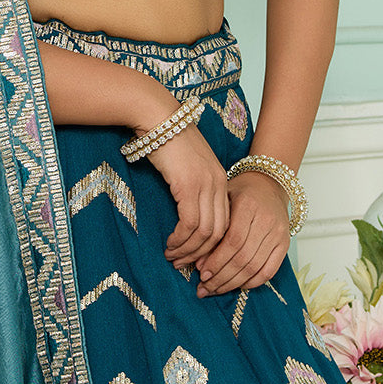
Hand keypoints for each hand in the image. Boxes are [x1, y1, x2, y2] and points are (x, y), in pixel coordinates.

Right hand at [141, 122, 231, 270]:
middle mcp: (217, 184)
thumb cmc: (166, 138)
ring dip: (189, 250)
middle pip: (219, 232)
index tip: (198, 257)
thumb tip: (184, 210)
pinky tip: (170, 244)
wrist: (157, 117)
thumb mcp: (186, 165)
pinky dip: (180, 239)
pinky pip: (189, 224)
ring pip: (205, 232)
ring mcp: (205, 185)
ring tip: (173, 258)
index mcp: (220, 179)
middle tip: (185, 266)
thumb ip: (191, 185)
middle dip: (203, 254)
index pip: (225, 222)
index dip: (213, 244)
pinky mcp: (189, 186)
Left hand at [194, 170, 289, 295]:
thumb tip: (200, 262)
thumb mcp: (223, 198)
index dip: (216, 261)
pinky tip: (236, 286)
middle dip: (221, 277)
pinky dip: (252, 282)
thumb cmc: (240, 192)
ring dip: (232, 284)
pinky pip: (269, 271)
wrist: (269, 184)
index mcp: (248, 206)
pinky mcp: (285, 244)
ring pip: (254, 268)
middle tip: (203, 288)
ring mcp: (279, 234)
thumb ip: (213, 227)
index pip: (232, 241)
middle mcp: (267, 221)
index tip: (201, 273)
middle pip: (243, 258)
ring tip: (215, 290)